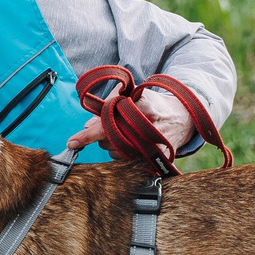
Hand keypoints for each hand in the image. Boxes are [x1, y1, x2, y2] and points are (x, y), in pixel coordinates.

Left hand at [66, 85, 195, 154]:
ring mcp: (152, 146)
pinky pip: (126, 161)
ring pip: (114, 153)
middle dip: (103, 135)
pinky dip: (123, 153)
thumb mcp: (134, 94)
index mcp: (141, 108)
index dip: (88, 134)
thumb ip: (110, 103)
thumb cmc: (153, 103)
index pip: (108, 124)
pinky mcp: (155, 158)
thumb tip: (88, 124)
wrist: (182, 116)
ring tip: (127, 133)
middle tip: (114, 125)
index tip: (72, 142)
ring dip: (113, 145)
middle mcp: (147, 128)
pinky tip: (133, 143)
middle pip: (108, 141)